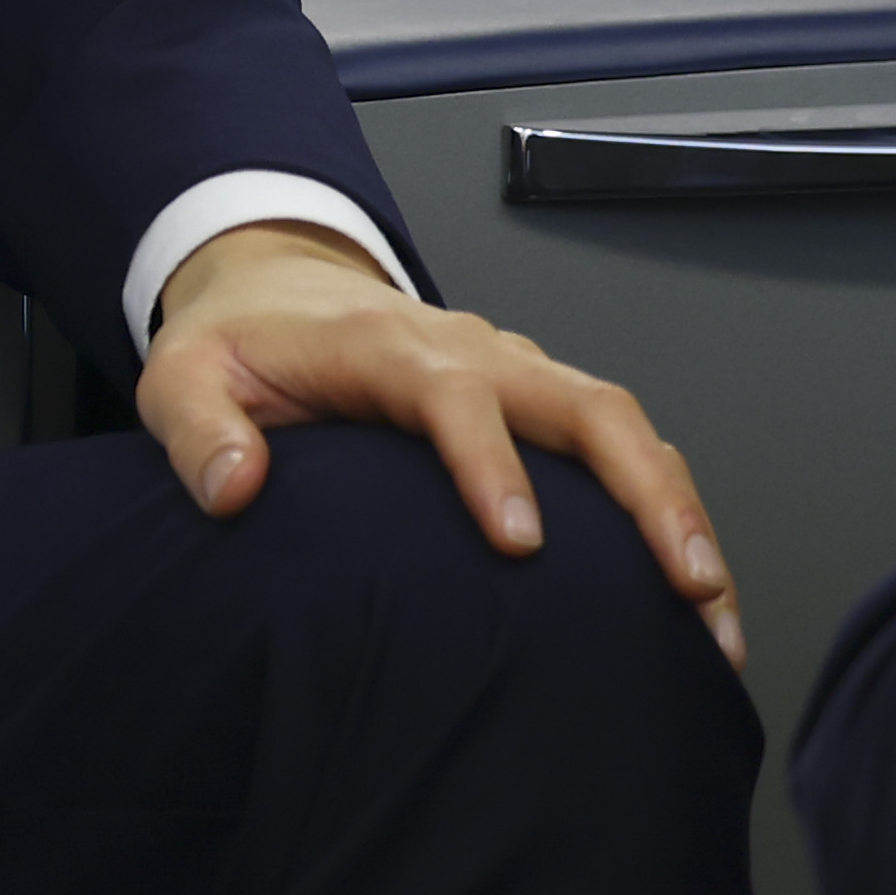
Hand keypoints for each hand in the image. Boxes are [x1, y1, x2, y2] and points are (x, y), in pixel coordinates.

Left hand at [141, 222, 740, 666]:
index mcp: (386, 347)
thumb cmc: (236, 343)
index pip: (454, 396)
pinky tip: (695, 590)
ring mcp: (516, 372)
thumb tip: (236, 490)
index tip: (519, 543)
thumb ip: (198, 431)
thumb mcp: (181, 377)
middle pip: (582, 405)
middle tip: (685, 585)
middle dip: (644, 493)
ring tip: (714, 609)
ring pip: (623, 426)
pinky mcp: (537, 400)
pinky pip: (624, 443)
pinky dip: (670, 505)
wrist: (272, 285)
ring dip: (678, 509)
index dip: (491, 465)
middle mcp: (471, 352)